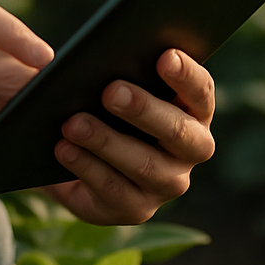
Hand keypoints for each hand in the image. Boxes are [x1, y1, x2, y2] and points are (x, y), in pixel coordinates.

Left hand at [44, 49, 214, 224]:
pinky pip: (114, 190)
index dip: (186, 75)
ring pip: (145, 165)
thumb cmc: (98, 103)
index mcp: (193, 110)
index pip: (201, 91)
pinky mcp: (136, 209)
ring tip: (73, 123)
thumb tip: (94, 55)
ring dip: (106, 141)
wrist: (70, 152)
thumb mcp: (107, 80)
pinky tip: (64, 148)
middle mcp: (190, 150)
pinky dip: (86, 166)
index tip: (164, 56)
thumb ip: (112, 64)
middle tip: (110, 91)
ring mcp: (166, 184)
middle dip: (143, 109)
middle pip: (178, 131)